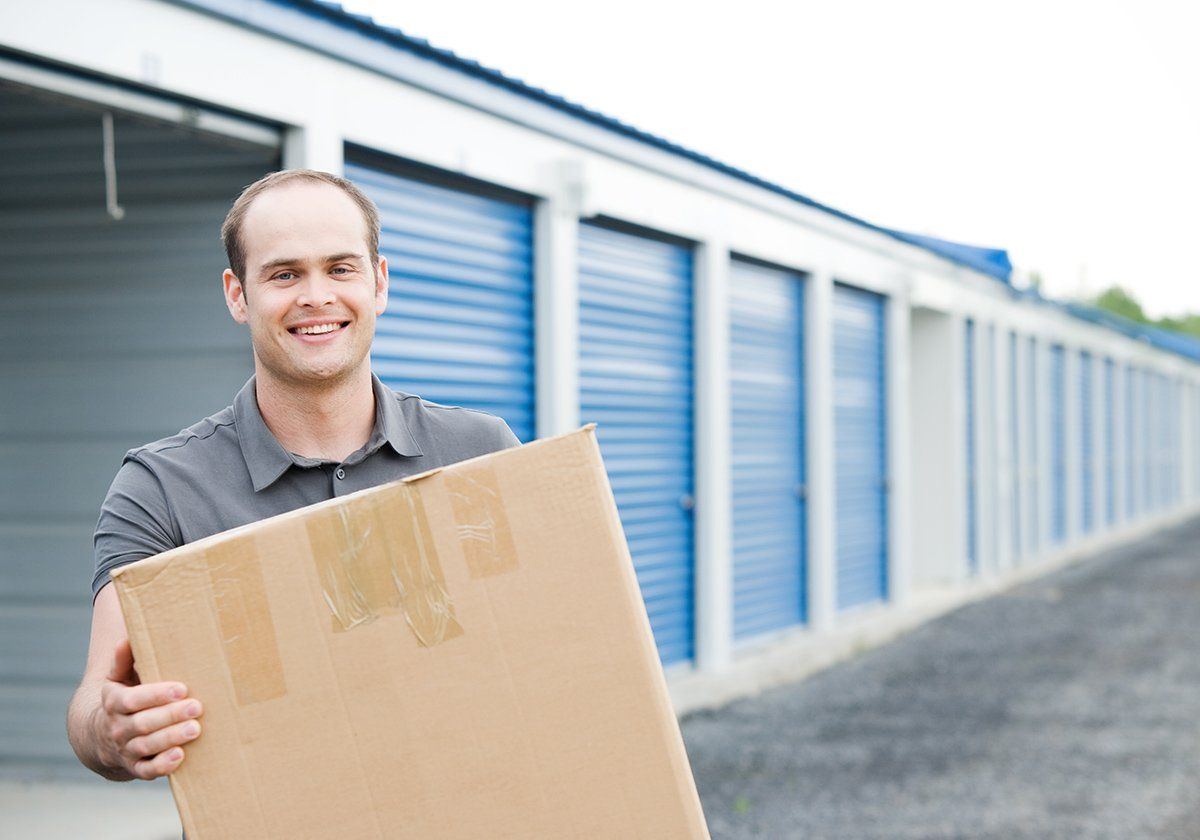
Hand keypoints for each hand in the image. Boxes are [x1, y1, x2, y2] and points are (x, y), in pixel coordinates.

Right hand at [95, 639, 203, 779]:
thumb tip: (127, 638)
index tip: (181, 688)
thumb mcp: (117, 678)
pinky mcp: (134, 767)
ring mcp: (125, 749)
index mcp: (113, 702)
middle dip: (170, 715)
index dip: (156, 694)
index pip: (132, 699)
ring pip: (146, 746)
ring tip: (195, 729)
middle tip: (196, 707)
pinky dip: (162, 766)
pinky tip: (180, 756)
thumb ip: (123, 660)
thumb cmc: (123, 698)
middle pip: (142, 723)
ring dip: (171, 738)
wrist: (100, 737)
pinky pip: (146, 770)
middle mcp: (117, 728)